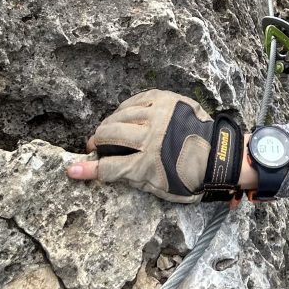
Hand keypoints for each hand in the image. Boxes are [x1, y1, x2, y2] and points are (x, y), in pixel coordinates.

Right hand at [66, 90, 250, 202]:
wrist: (217, 155)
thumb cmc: (188, 178)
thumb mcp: (160, 189)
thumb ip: (134, 180)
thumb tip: (110, 171)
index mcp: (147, 163)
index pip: (109, 167)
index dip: (88, 169)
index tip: (71, 169)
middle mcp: (150, 136)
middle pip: (111, 135)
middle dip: (98, 140)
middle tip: (95, 144)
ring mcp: (158, 115)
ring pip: (121, 115)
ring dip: (111, 123)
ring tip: (109, 130)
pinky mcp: (166, 100)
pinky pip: (137, 100)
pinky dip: (127, 108)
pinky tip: (125, 115)